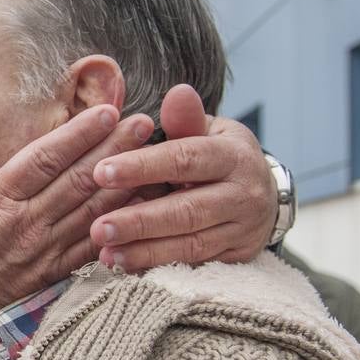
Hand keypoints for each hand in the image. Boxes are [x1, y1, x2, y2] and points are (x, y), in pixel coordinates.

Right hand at [0, 104, 153, 353]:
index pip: (44, 159)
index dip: (79, 134)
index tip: (106, 111)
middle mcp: (24, 223)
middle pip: (77, 180)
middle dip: (114, 149)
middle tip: (145, 122)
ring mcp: (40, 250)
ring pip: (91, 211)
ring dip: (124, 182)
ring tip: (152, 156)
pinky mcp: (50, 273)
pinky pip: (91, 246)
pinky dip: (118, 225)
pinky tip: (141, 207)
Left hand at [89, 85, 275, 270]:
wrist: (262, 196)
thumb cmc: (217, 157)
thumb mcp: (208, 132)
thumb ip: (186, 120)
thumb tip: (177, 92)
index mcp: (233, 155)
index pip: (185, 159)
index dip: (142, 167)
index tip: (101, 172)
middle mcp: (244, 194)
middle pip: (187, 210)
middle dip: (139, 221)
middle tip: (97, 229)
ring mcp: (242, 229)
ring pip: (191, 244)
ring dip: (144, 251)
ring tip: (105, 254)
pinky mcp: (237, 257)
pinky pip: (194, 265)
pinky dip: (157, 267)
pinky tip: (125, 267)